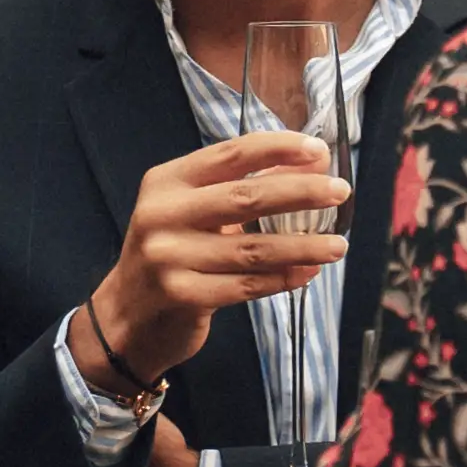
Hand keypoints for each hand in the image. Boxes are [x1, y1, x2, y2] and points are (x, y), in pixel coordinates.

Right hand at [74, 131, 350, 397]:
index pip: (230, 154)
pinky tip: (308, 273)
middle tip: (340, 192)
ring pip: (254, 249)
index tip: (317, 150)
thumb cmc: (172, 253)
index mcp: (167, 181)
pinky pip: (246, 285)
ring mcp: (169, 257)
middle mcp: (163, 214)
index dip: (277, 149)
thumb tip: (312, 164)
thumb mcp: (193, 211)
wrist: (126, 317)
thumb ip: (242, 187)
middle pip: (246, 197)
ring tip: (337, 245)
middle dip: (301, 192)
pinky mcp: (183, 296)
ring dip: (303, 246)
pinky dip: (283, 279)